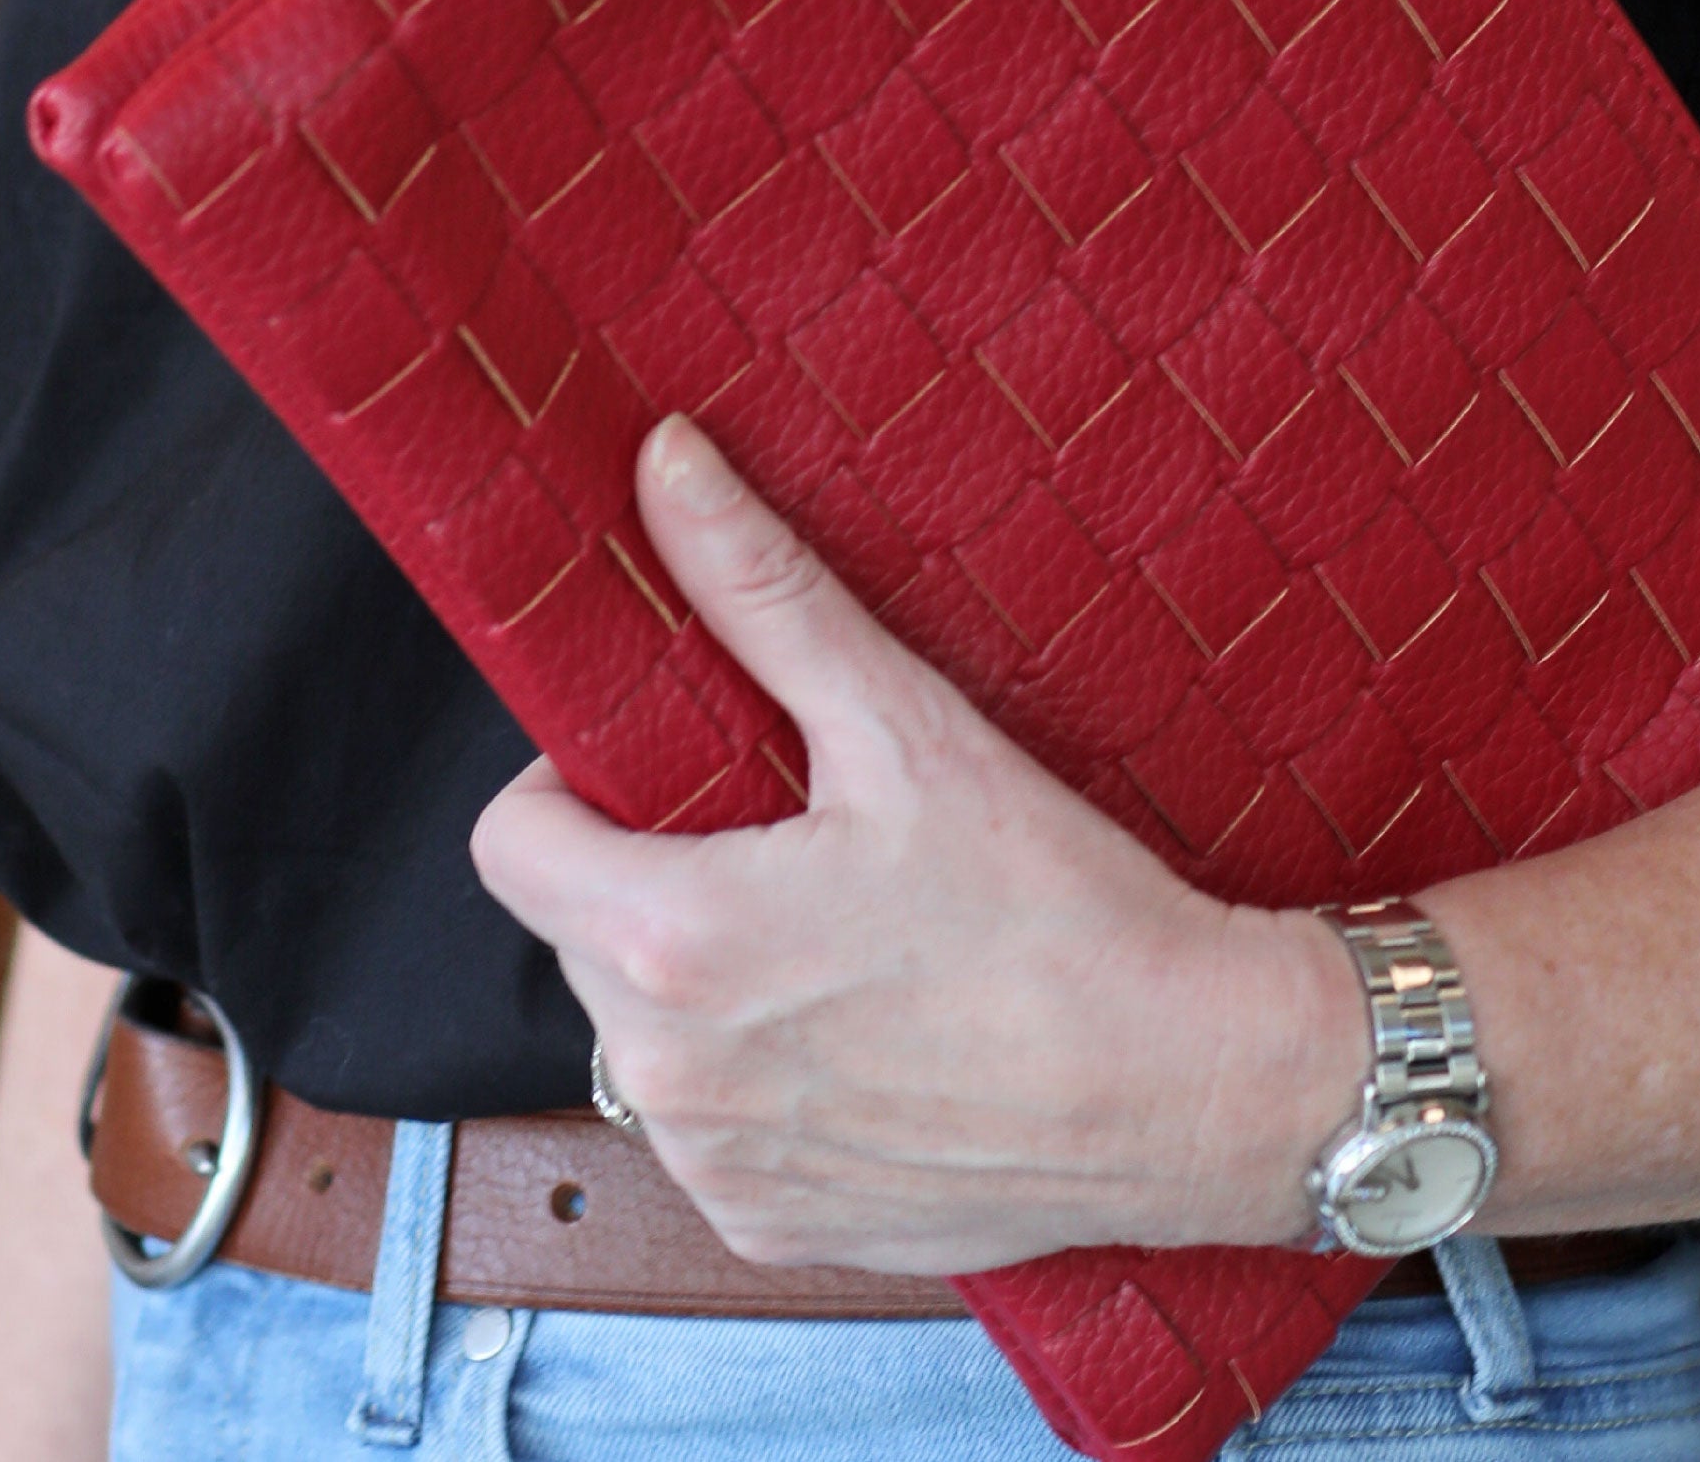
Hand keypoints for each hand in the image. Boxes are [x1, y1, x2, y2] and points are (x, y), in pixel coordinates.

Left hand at [467, 416, 1362, 1273]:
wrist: (1190, 1087)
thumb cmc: (1059, 915)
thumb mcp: (903, 722)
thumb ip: (760, 590)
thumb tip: (666, 467)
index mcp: (674, 943)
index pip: (509, 846)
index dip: (573, 785)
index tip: (663, 766)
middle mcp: (670, 1079)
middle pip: (577, 933)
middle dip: (650, 871)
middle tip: (783, 836)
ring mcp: (718, 1168)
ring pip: (641, 1035)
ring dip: (700, 980)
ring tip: (836, 935)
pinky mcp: (771, 1231)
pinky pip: (709, 1129)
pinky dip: (757, 1077)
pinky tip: (863, 1031)